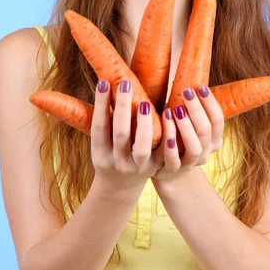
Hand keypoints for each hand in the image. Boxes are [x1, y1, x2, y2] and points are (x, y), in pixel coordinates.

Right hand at [90, 79, 163, 198]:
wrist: (120, 187)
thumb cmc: (109, 154)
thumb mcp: (101, 142)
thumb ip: (105, 120)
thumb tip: (108, 83)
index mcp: (100, 153)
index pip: (99, 127)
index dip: (101, 105)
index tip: (104, 82)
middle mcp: (118, 162)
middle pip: (120, 134)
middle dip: (122, 108)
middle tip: (125, 84)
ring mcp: (138, 167)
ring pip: (142, 146)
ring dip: (144, 123)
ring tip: (144, 103)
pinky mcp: (156, 167)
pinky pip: (164, 152)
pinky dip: (167, 134)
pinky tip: (170, 114)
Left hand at [151, 85, 224, 182]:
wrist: (167, 169)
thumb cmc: (178, 136)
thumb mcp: (190, 123)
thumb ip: (193, 107)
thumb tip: (192, 68)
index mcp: (214, 139)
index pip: (218, 120)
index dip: (211, 104)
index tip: (202, 87)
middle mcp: (206, 152)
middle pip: (206, 131)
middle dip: (197, 110)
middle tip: (187, 92)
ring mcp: (190, 163)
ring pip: (194, 147)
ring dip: (185, 127)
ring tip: (174, 110)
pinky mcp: (173, 170)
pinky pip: (174, 161)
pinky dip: (171, 148)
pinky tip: (166, 136)